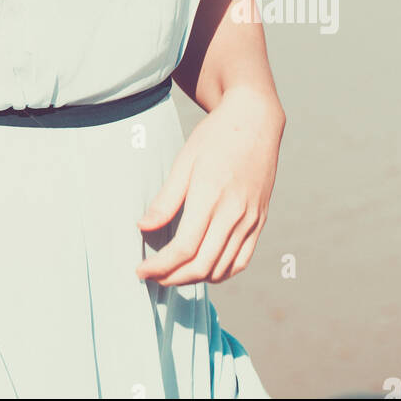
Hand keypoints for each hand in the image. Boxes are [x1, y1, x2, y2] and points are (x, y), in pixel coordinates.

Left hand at [136, 86, 284, 285]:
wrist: (255, 120)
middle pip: (202, 265)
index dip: (160, 266)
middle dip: (173, 278)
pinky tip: (203, 268)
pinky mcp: (260, 221)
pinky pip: (242, 260)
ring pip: (222, 268)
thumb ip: (166, 199)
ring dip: (195, 279)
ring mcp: (250, 219)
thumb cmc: (216, 136)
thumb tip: (143, 227)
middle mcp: (234, 213)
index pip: (184, 248)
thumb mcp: (184, 161)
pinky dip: (221, 273)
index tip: (141, 270)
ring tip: (173, 273)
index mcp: (211, 196)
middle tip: (152, 275)